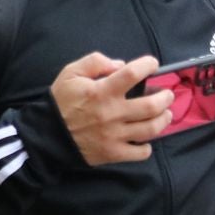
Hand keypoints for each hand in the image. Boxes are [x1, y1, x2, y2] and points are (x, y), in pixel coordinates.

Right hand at [51, 52, 169, 165]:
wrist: (47, 135)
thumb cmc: (61, 102)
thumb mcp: (71, 73)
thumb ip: (95, 62)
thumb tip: (120, 65)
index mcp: (102, 91)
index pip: (133, 74)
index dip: (148, 65)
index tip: (153, 64)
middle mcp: (112, 113)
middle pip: (151, 105)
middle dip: (165, 98)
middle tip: (167, 95)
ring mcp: (115, 135)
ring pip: (151, 129)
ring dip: (164, 119)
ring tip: (166, 114)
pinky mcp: (113, 153)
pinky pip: (140, 153)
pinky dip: (148, 146)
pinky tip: (146, 139)